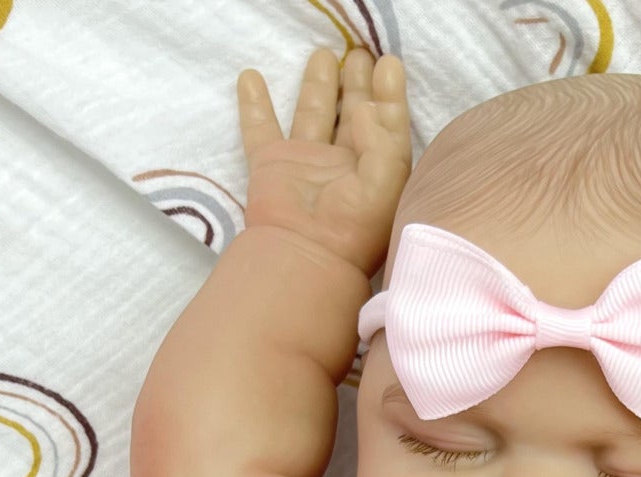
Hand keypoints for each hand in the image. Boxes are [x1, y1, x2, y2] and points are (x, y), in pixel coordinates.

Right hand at [237, 47, 410, 274]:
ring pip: (313, 115)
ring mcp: (307, 165)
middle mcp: (344, 167)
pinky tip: (250, 76)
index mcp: (377, 172)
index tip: (389, 65)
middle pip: (353, 115)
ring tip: (324, 54)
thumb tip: (364, 107)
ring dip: (318, 85)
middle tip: (360, 55)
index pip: (387, 126)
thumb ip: (383, 141)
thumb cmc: (354, 226)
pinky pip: (260, 130)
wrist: (305, 256)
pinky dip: (254, 105)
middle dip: (358, 84)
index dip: (390, 94)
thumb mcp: (385, 183)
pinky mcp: (273, 167)